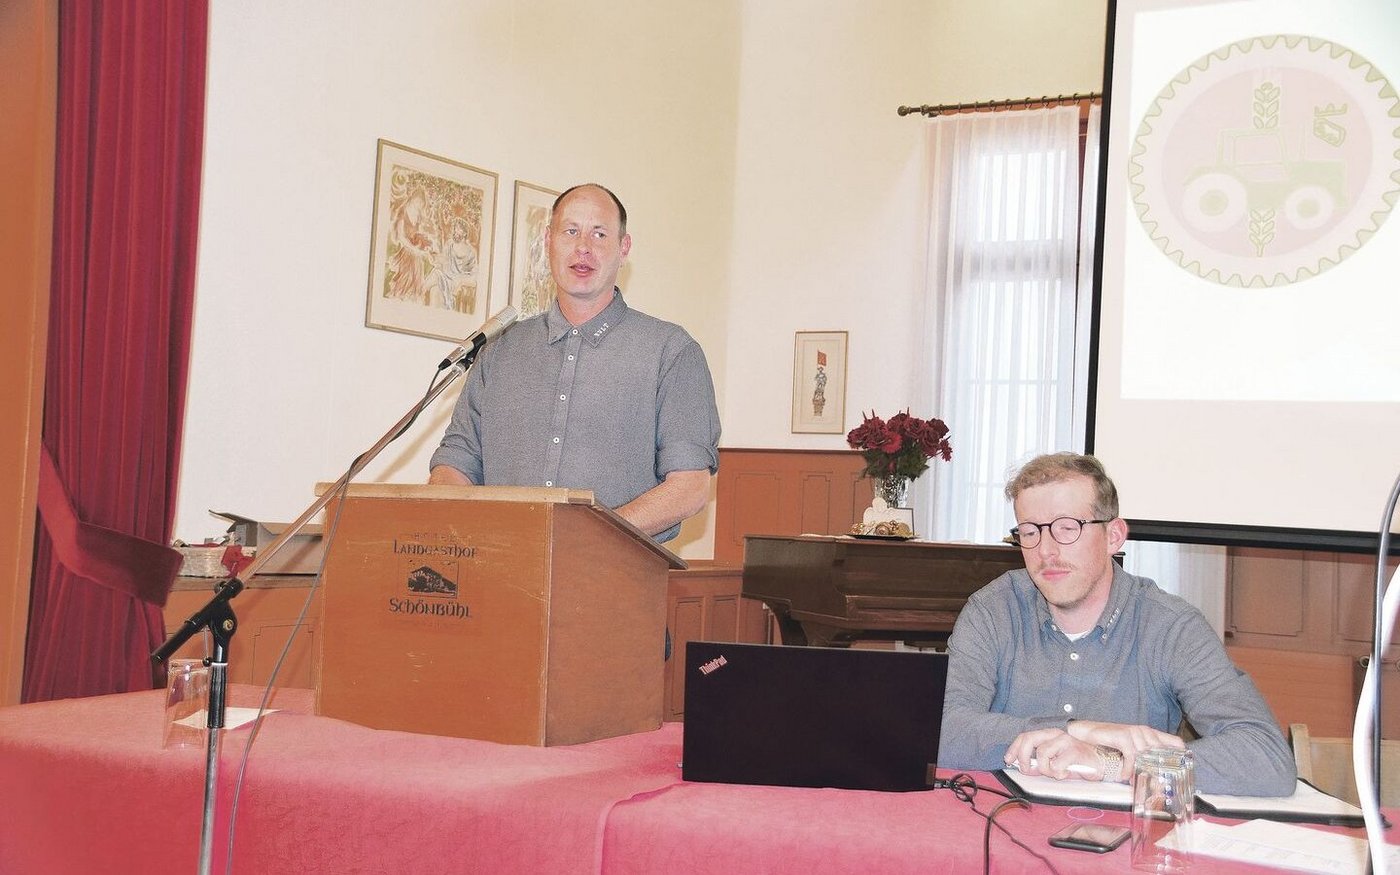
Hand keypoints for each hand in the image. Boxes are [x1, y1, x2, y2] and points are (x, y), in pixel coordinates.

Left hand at [1003, 728, 1105, 780]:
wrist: (1101, 763)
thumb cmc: (1076, 762)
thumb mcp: (1054, 762)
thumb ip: (1039, 762)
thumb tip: (1024, 766)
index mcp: (1049, 735)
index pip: (1025, 736)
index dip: (1014, 748)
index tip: (1009, 759)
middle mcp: (1056, 735)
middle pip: (1030, 740)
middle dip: (1023, 757)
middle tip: (1027, 770)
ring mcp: (1066, 741)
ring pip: (1042, 754)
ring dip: (1045, 769)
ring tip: (1055, 773)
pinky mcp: (1075, 751)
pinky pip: (1057, 765)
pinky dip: (1058, 773)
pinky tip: (1065, 774)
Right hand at [1065, 720, 1183, 775]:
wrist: (1087, 732)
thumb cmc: (1109, 742)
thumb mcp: (1130, 750)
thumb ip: (1143, 759)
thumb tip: (1156, 779)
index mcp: (1151, 734)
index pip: (1175, 743)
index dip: (1181, 757)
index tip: (1181, 773)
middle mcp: (1145, 731)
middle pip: (1161, 754)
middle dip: (1159, 773)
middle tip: (1156, 789)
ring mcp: (1135, 732)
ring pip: (1146, 757)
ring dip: (1141, 773)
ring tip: (1136, 783)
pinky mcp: (1124, 735)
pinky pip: (1132, 756)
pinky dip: (1128, 768)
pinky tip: (1123, 775)